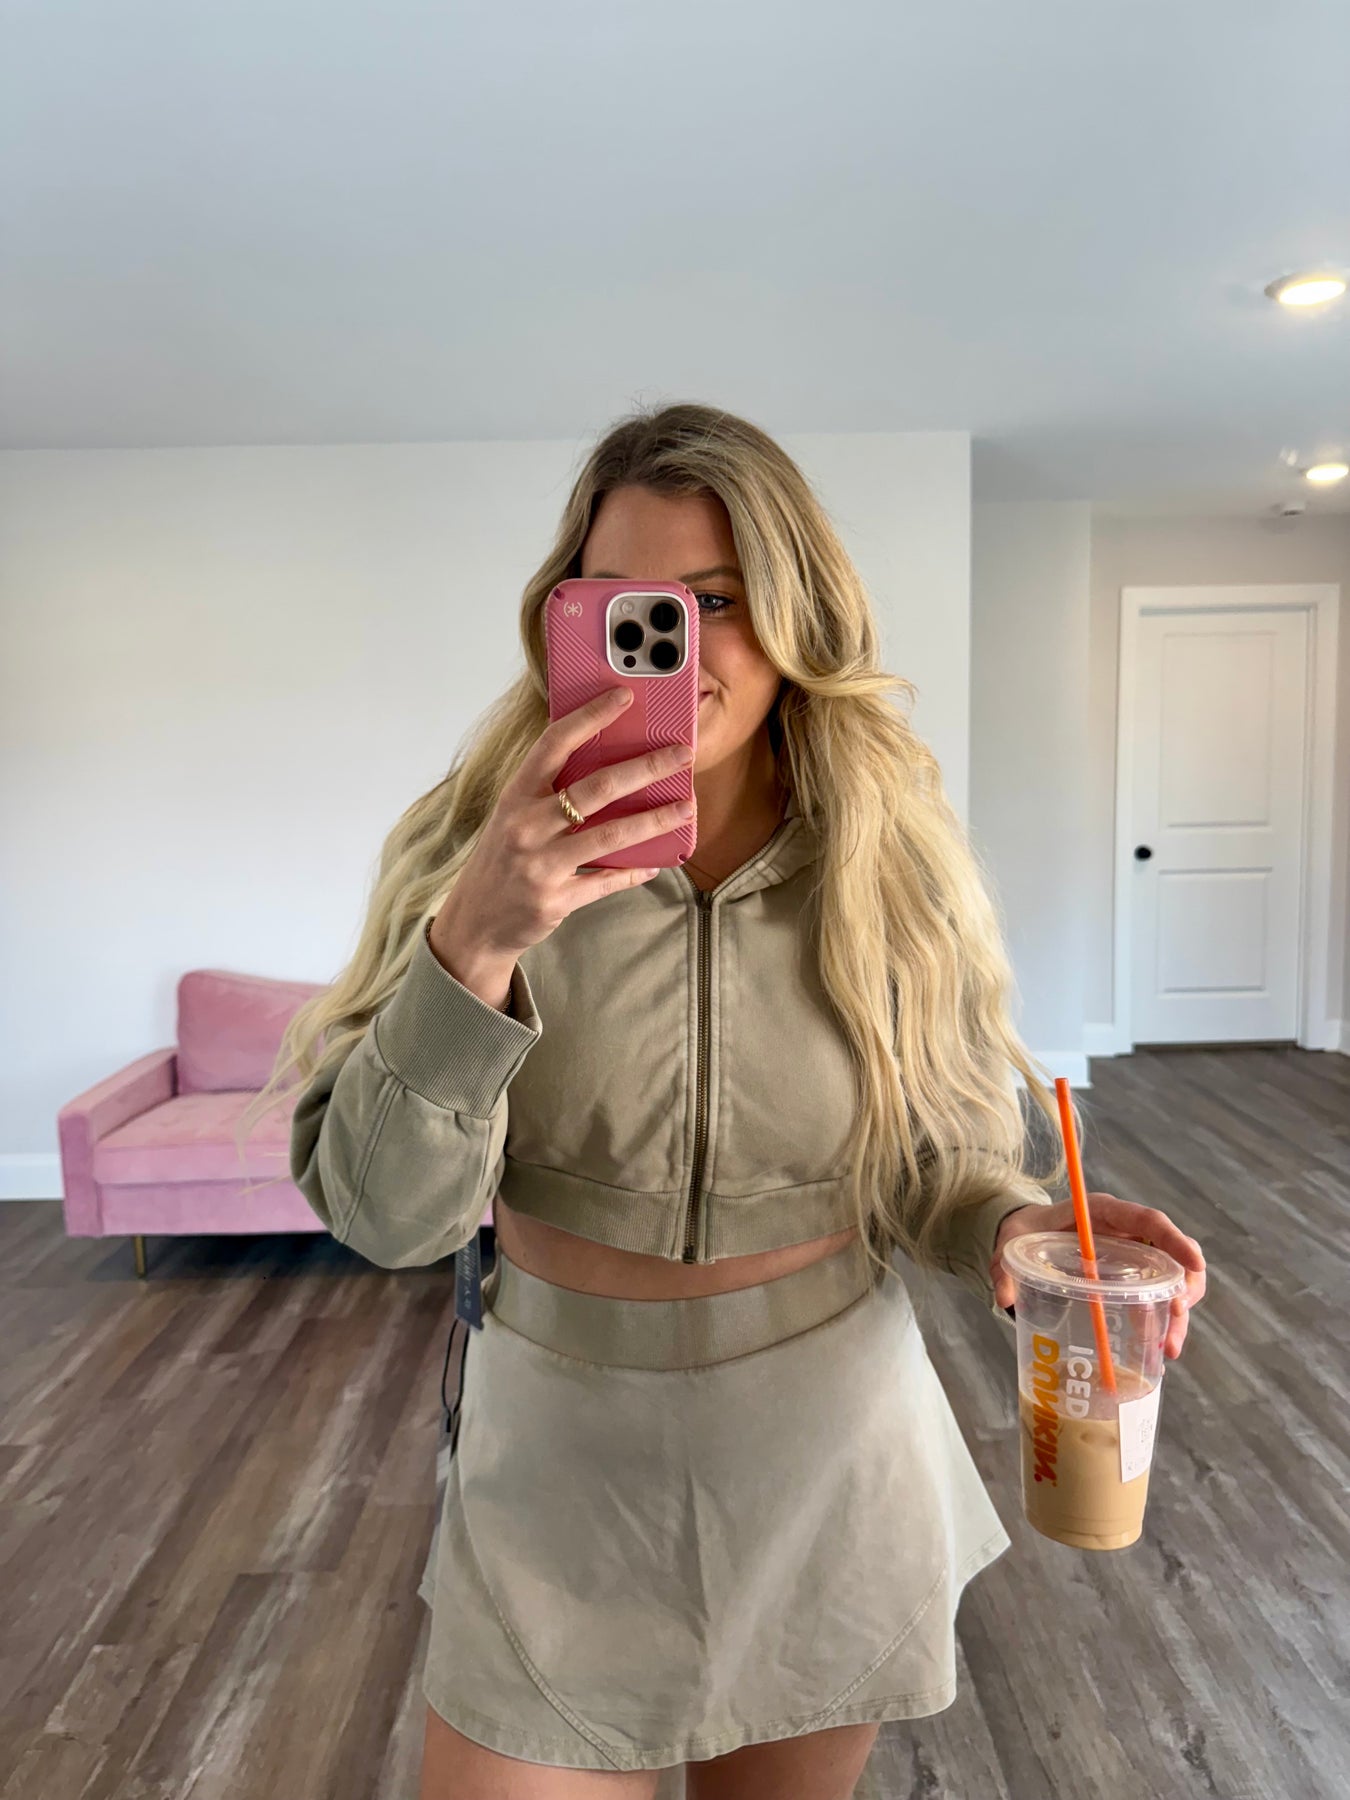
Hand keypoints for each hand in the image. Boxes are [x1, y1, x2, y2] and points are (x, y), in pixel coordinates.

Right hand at [434, 686, 695, 962]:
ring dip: (655, 820)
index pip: (554, 744)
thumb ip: (548, 794)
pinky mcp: (556, 900)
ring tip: (686, 807)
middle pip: (597, 788)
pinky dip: (635, 871)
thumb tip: (607, 765)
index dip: (590, 717)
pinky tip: (658, 861)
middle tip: (681, 755)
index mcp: (515, 797)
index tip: (623, 696)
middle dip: (646, 767)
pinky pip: (606, 882)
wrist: (474, 923)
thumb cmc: (501, 861)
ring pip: (611, 836)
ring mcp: (540, 865)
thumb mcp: (514, 818)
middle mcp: (526, 827)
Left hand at [991, 1194, 1206, 1361]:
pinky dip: (1163, 1320)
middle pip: (1172, 1253)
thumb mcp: (1012, 1245)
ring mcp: (1134, 1254)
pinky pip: (1159, 1294)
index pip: (1148, 1219)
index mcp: (1104, 1212)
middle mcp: (1127, 1231)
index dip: (1176, 1241)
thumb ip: (1005, 1266)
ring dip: (1178, 1313)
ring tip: (1169, 1349)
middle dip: (1184, 1287)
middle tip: (1176, 1319)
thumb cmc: (1025, 1232)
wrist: (1027, 1235)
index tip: (1195, 1265)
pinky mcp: (1133, 1276)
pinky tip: (1159, 1348)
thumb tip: (1004, 1297)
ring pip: (1173, 1279)